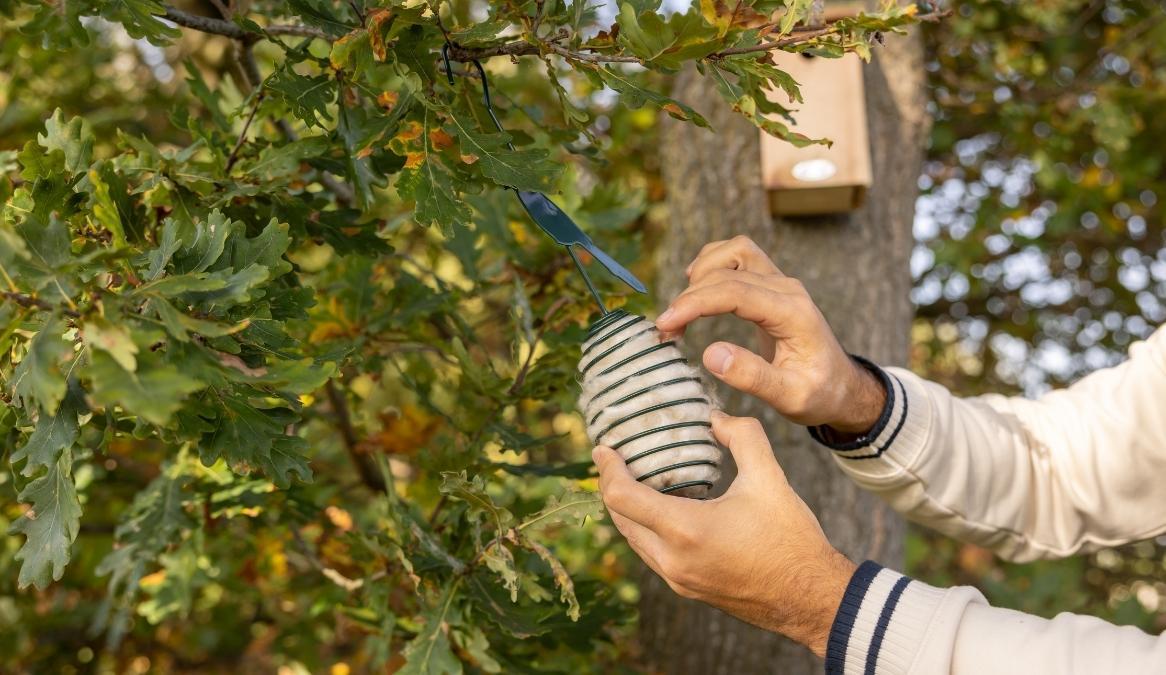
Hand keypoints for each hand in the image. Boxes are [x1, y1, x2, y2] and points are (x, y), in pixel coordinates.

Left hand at [594, 412, 855, 656]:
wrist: (812, 598)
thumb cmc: (791, 539)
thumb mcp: (769, 478)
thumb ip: (742, 437)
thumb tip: (716, 417)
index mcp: (684, 529)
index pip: (621, 497)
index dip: (607, 469)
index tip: (603, 448)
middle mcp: (672, 559)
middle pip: (620, 519)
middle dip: (613, 486)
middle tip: (617, 459)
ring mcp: (677, 580)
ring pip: (634, 540)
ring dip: (629, 510)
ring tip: (637, 481)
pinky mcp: (687, 590)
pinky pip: (652, 555)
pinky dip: (648, 530)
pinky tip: (665, 512)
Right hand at [656, 235, 883, 433]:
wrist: (842, 386)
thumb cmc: (819, 395)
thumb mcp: (790, 398)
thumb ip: (752, 378)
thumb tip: (710, 355)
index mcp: (792, 314)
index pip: (735, 292)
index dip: (695, 303)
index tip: (665, 324)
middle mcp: (787, 289)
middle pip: (728, 272)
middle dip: (690, 297)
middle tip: (666, 330)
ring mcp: (781, 283)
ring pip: (736, 251)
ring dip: (703, 271)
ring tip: (681, 308)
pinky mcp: (773, 285)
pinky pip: (740, 256)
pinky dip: (714, 264)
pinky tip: (697, 286)